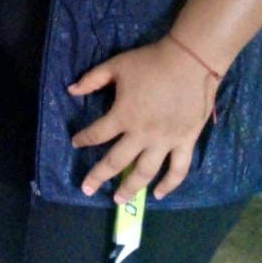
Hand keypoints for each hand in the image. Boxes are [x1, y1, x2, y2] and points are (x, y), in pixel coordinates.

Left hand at [69, 38, 218, 201]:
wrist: (191, 62)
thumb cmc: (151, 63)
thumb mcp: (115, 66)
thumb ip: (92, 79)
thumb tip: (70, 90)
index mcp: (123, 116)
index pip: (97, 134)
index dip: (83, 139)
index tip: (76, 143)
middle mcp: (142, 134)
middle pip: (116, 161)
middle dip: (99, 176)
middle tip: (87, 189)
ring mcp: (165, 141)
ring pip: (145, 172)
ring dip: (130, 188)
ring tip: (118, 200)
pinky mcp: (186, 142)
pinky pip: (178, 169)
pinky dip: (169, 184)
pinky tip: (158, 194)